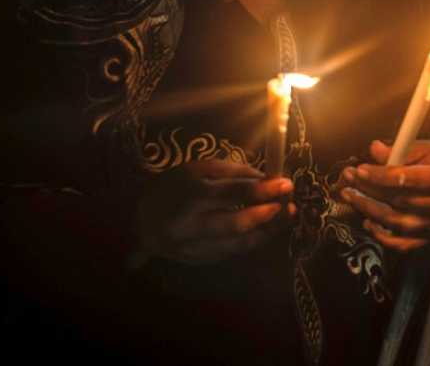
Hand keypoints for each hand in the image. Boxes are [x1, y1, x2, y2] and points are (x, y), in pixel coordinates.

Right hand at [135, 160, 294, 265]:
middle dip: (268, 216)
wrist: (139, 218)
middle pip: (236, 224)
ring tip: (284, 218)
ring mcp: (189, 248)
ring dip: (265, 232)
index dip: (263, 190)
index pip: (232, 193)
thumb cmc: (173, 186)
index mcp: (188, 195)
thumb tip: (268, 181)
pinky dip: (249, 241)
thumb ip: (234, 173)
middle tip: (289, 207)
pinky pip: (229, 253)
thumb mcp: (199, 168)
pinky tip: (264, 230)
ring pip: (236, 244)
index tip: (287, 184)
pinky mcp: (194, 261)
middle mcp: (187, 225)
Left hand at [339, 140, 429, 252]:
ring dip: (369, 210)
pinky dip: (382, 236)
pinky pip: (403, 244)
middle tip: (348, 180)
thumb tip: (375, 150)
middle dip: (368, 190)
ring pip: (397, 223)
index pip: (407, 180)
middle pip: (398, 201)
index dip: (380, 176)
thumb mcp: (426, 148)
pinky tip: (369, 222)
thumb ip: (401, 150)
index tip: (360, 170)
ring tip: (352, 197)